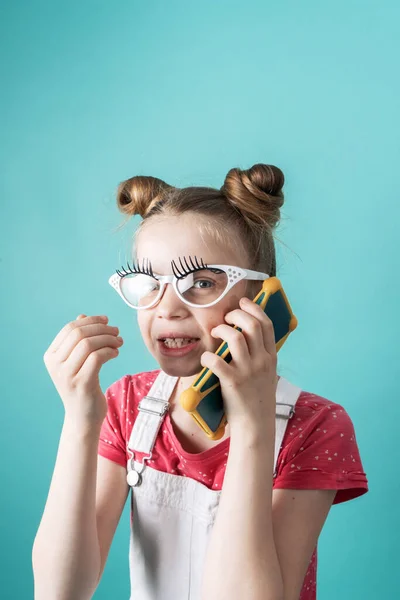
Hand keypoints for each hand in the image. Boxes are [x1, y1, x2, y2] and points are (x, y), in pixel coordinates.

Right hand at [43, 314, 123, 427]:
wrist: (83, 418)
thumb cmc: (83, 386)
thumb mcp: (77, 362)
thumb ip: (77, 340)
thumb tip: (83, 316)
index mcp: (51, 356)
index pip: (70, 328)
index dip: (90, 321)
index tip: (107, 320)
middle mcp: (55, 365)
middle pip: (79, 334)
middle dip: (102, 328)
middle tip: (116, 331)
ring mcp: (67, 375)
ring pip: (89, 344)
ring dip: (108, 339)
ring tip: (119, 342)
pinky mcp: (81, 384)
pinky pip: (97, 358)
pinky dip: (110, 351)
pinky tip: (116, 353)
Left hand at [200, 297, 277, 431]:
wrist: (256, 425)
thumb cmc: (257, 397)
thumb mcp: (267, 373)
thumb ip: (261, 354)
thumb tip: (247, 334)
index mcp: (271, 357)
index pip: (267, 324)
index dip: (254, 308)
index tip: (243, 302)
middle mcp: (261, 361)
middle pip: (252, 325)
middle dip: (236, 314)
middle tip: (226, 316)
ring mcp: (248, 371)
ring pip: (235, 337)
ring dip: (221, 330)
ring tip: (215, 333)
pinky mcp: (233, 382)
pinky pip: (217, 360)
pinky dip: (208, 356)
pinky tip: (207, 358)